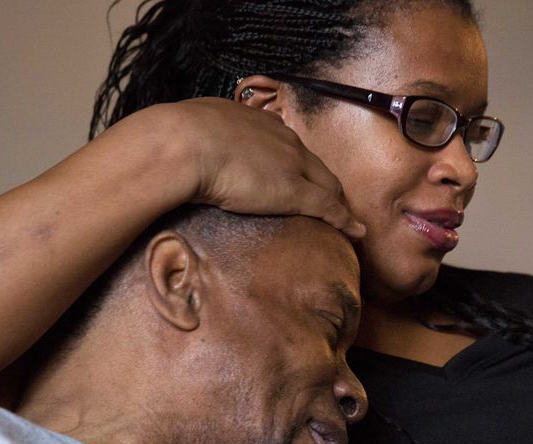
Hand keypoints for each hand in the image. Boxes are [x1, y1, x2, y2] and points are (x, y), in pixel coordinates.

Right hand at [163, 98, 365, 237]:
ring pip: (327, 184)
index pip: (289, 147)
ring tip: (344, 221)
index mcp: (258, 122)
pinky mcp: (294, 191)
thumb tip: (185, 142)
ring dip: (336, 202)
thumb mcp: (191, 126)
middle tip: (330, 205)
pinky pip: (328, 207)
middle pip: (315, 165)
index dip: (297, 165)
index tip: (296, 179)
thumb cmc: (177, 137)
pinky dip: (345, 220)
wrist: (183, 144)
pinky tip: (355, 232)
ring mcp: (291, 165)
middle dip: (325, 184)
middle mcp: (282, 139)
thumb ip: (199, 135)